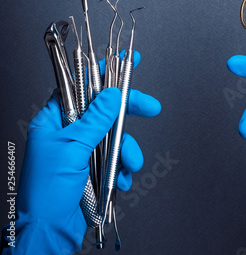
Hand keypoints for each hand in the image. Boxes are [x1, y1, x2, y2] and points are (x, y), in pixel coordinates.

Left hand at [4, 51, 160, 254]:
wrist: (48, 232)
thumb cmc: (46, 192)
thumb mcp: (72, 148)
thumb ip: (95, 119)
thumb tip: (111, 94)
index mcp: (55, 119)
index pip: (81, 85)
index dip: (103, 71)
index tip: (125, 61)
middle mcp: (69, 131)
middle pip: (104, 109)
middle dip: (128, 111)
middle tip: (150, 107)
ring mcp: (82, 150)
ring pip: (115, 136)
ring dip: (126, 150)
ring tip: (128, 164)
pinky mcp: (93, 168)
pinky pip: (116, 158)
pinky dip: (122, 168)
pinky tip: (120, 179)